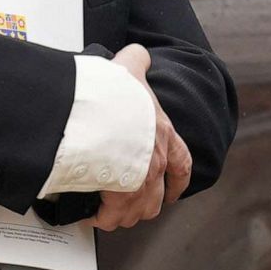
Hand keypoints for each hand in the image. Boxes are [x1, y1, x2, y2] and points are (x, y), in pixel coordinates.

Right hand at [83, 43, 191, 230]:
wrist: (100, 113)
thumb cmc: (115, 94)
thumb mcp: (130, 68)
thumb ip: (137, 60)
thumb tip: (138, 53)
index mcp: (161, 134)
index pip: (181, 163)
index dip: (179, 180)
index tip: (175, 190)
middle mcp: (154, 162)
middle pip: (158, 196)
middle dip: (146, 202)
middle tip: (133, 204)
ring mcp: (139, 182)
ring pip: (136, 210)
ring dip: (123, 213)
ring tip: (107, 210)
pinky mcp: (118, 195)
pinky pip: (110, 215)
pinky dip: (100, 216)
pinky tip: (89, 210)